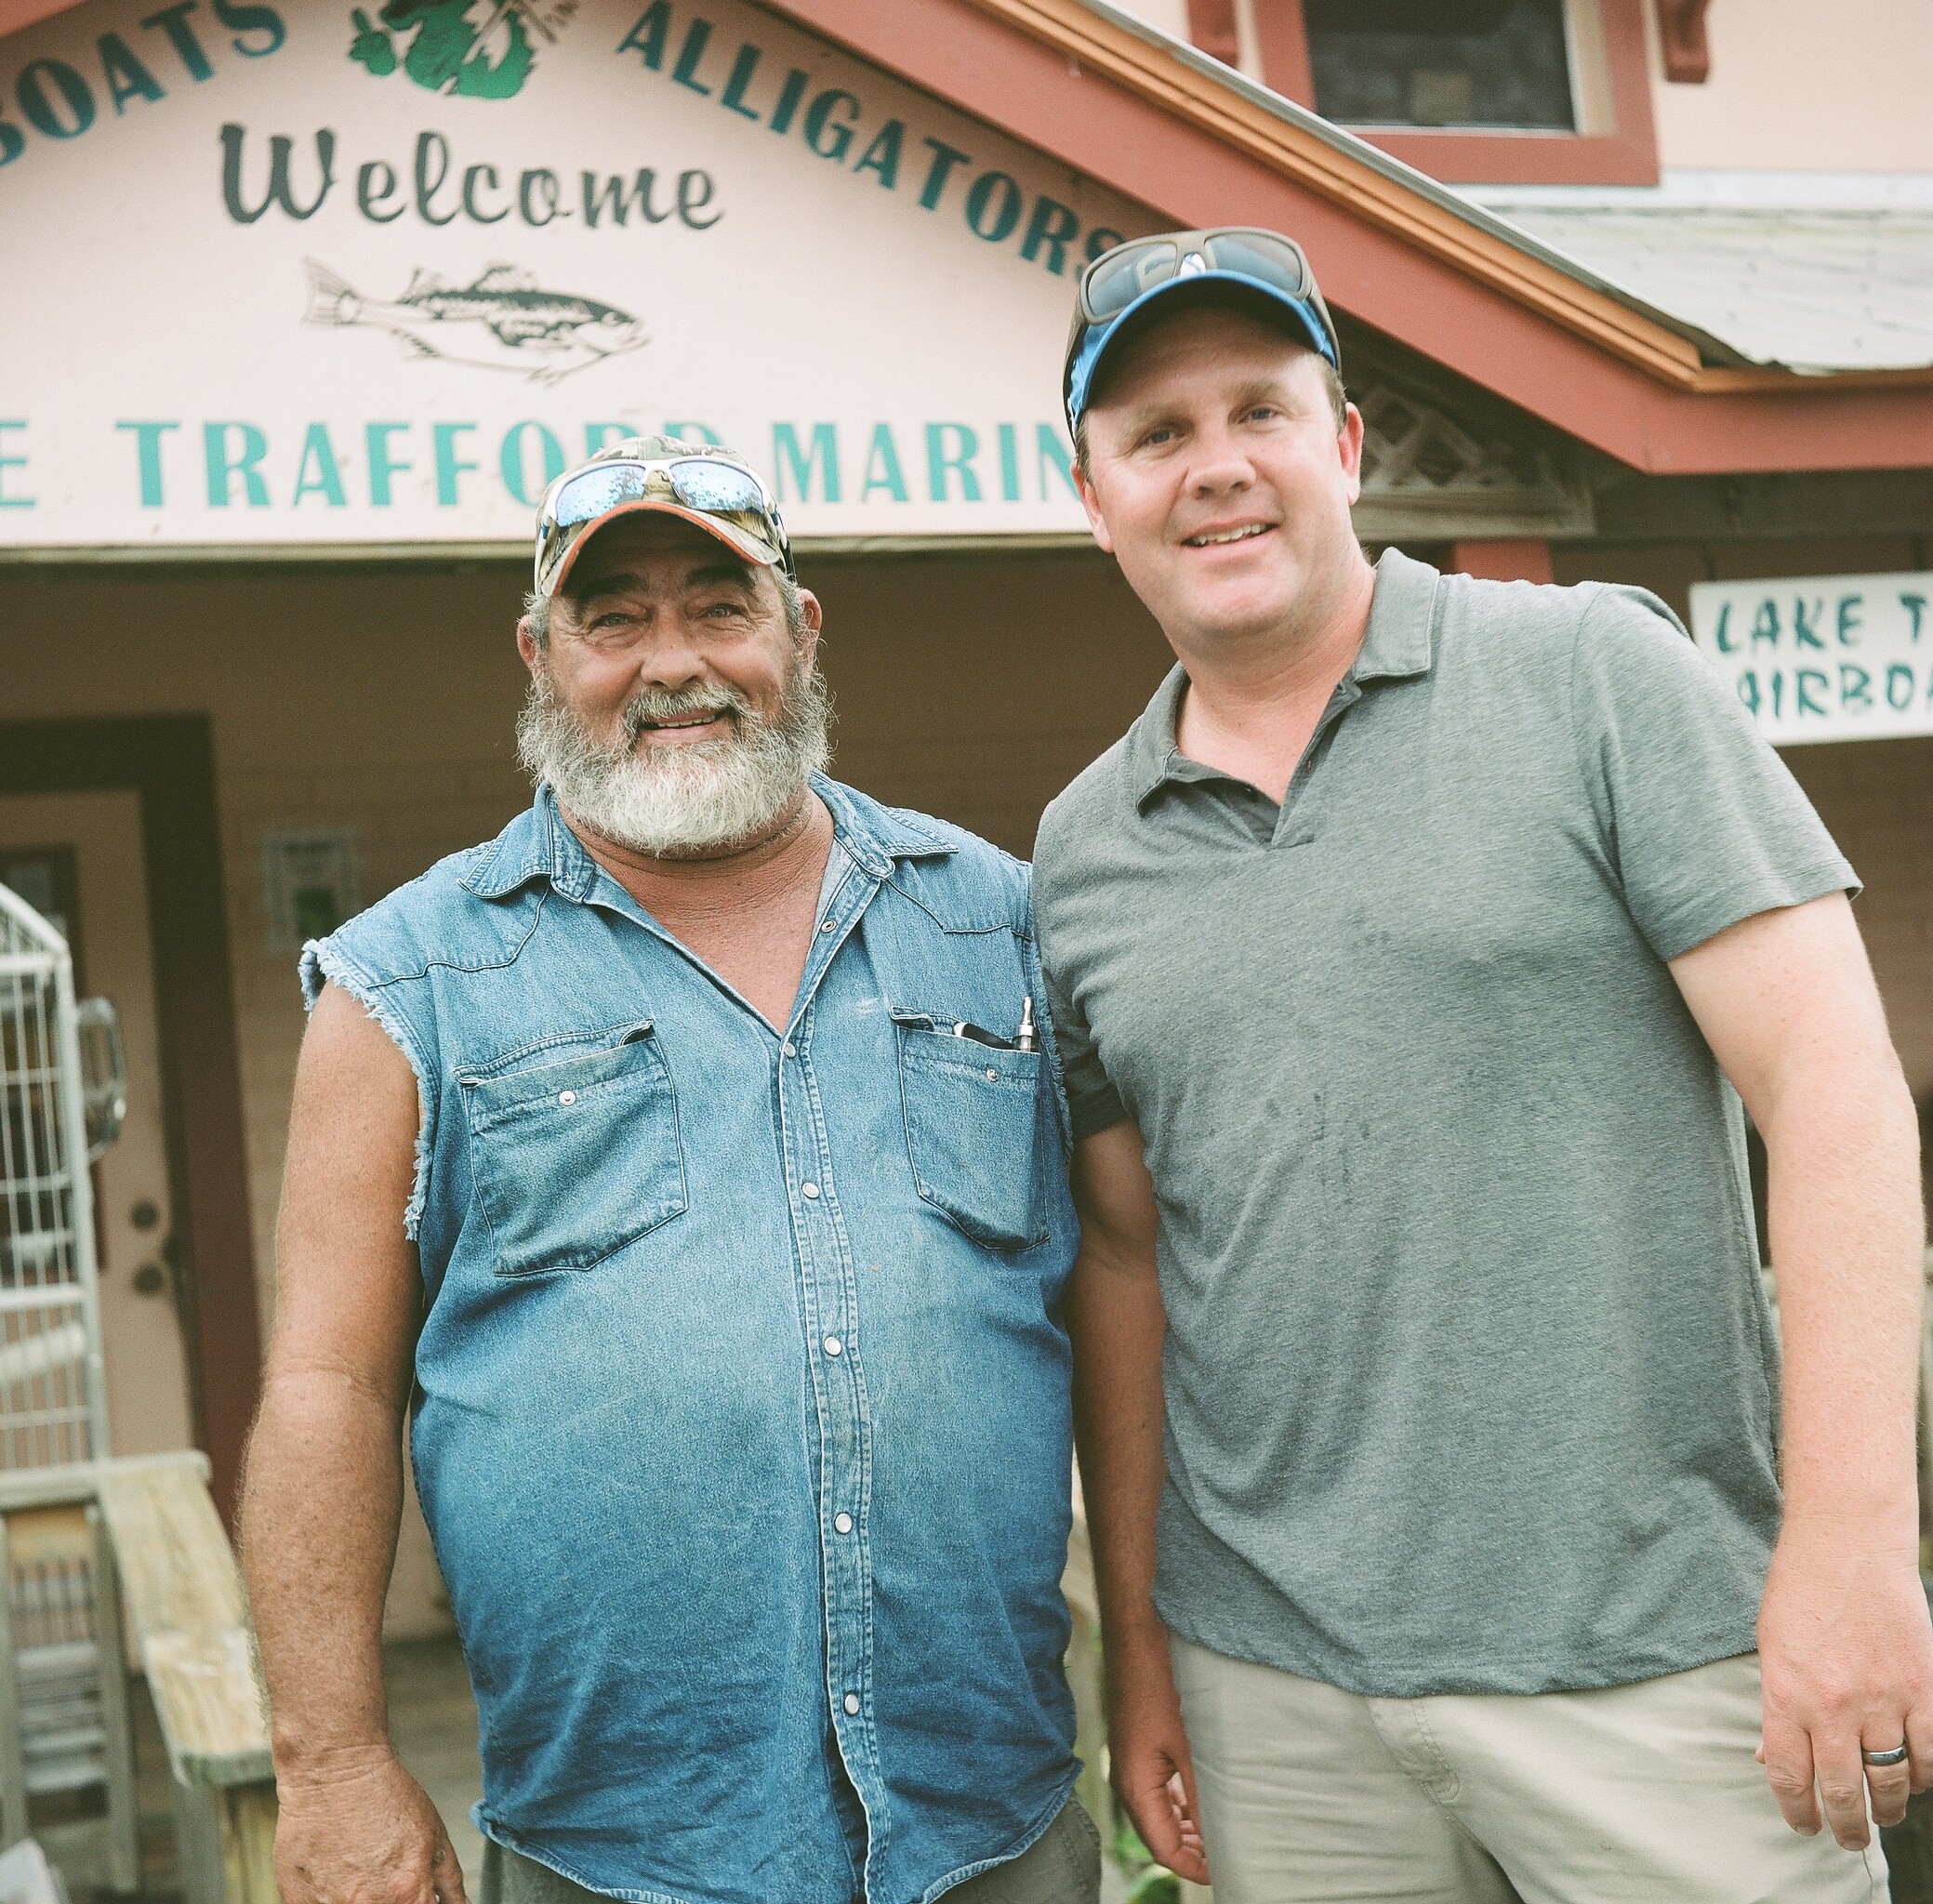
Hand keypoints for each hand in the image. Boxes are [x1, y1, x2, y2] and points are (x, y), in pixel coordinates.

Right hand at [273, 1747, 469, 1903]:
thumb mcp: (433, 1832)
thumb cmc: (384, 1796)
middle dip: (391, 1901)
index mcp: (408, 1892)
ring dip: (358, 1897)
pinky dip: (328, 1898)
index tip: (418, 1897)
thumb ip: (448, 1880)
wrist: (333, 1771)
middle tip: (383, 1876)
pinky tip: (334, 1873)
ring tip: (359, 1871)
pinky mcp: (296, 1902)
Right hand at [1106, 1633, 1208, 1885]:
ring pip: (1159, 1812)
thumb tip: (1218, 1834)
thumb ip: (1201, 1793)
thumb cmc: (1160, 1684)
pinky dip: (1180, 1804)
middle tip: (1229, 1856)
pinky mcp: (1140, 1746)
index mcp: (1135, 1785)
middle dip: (1192, 1851)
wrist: (1139, 1635)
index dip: (1194, 1867)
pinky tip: (1203, 1802)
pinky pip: (1158, 1790)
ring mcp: (1132, 1762)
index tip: (1226, 1872)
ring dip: (1188, 1827)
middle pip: (1159, 1835)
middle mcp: (1128, 1779)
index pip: (1163, 1848)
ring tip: (1222, 1835)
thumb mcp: (1188, 1743)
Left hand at [1757, 1522, 1932, 1848]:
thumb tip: (1772, 1760)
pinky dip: (1925, 1774)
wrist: (1847, 1543)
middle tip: (1847, 1839)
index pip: (1790, 1776)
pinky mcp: (1923, 1687)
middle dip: (1845, 1825)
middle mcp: (1834, 1703)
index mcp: (1786, 1693)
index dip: (1797, 1811)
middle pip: (1843, 1789)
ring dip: (1889, 1808)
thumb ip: (1776, 1706)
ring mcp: (1884, 1697)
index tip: (1803, 1826)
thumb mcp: (1770, 1647)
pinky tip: (1915, 1780)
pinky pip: (1931, 1752)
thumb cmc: (1800, 1590)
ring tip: (1883, 1816)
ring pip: (1893, 1780)